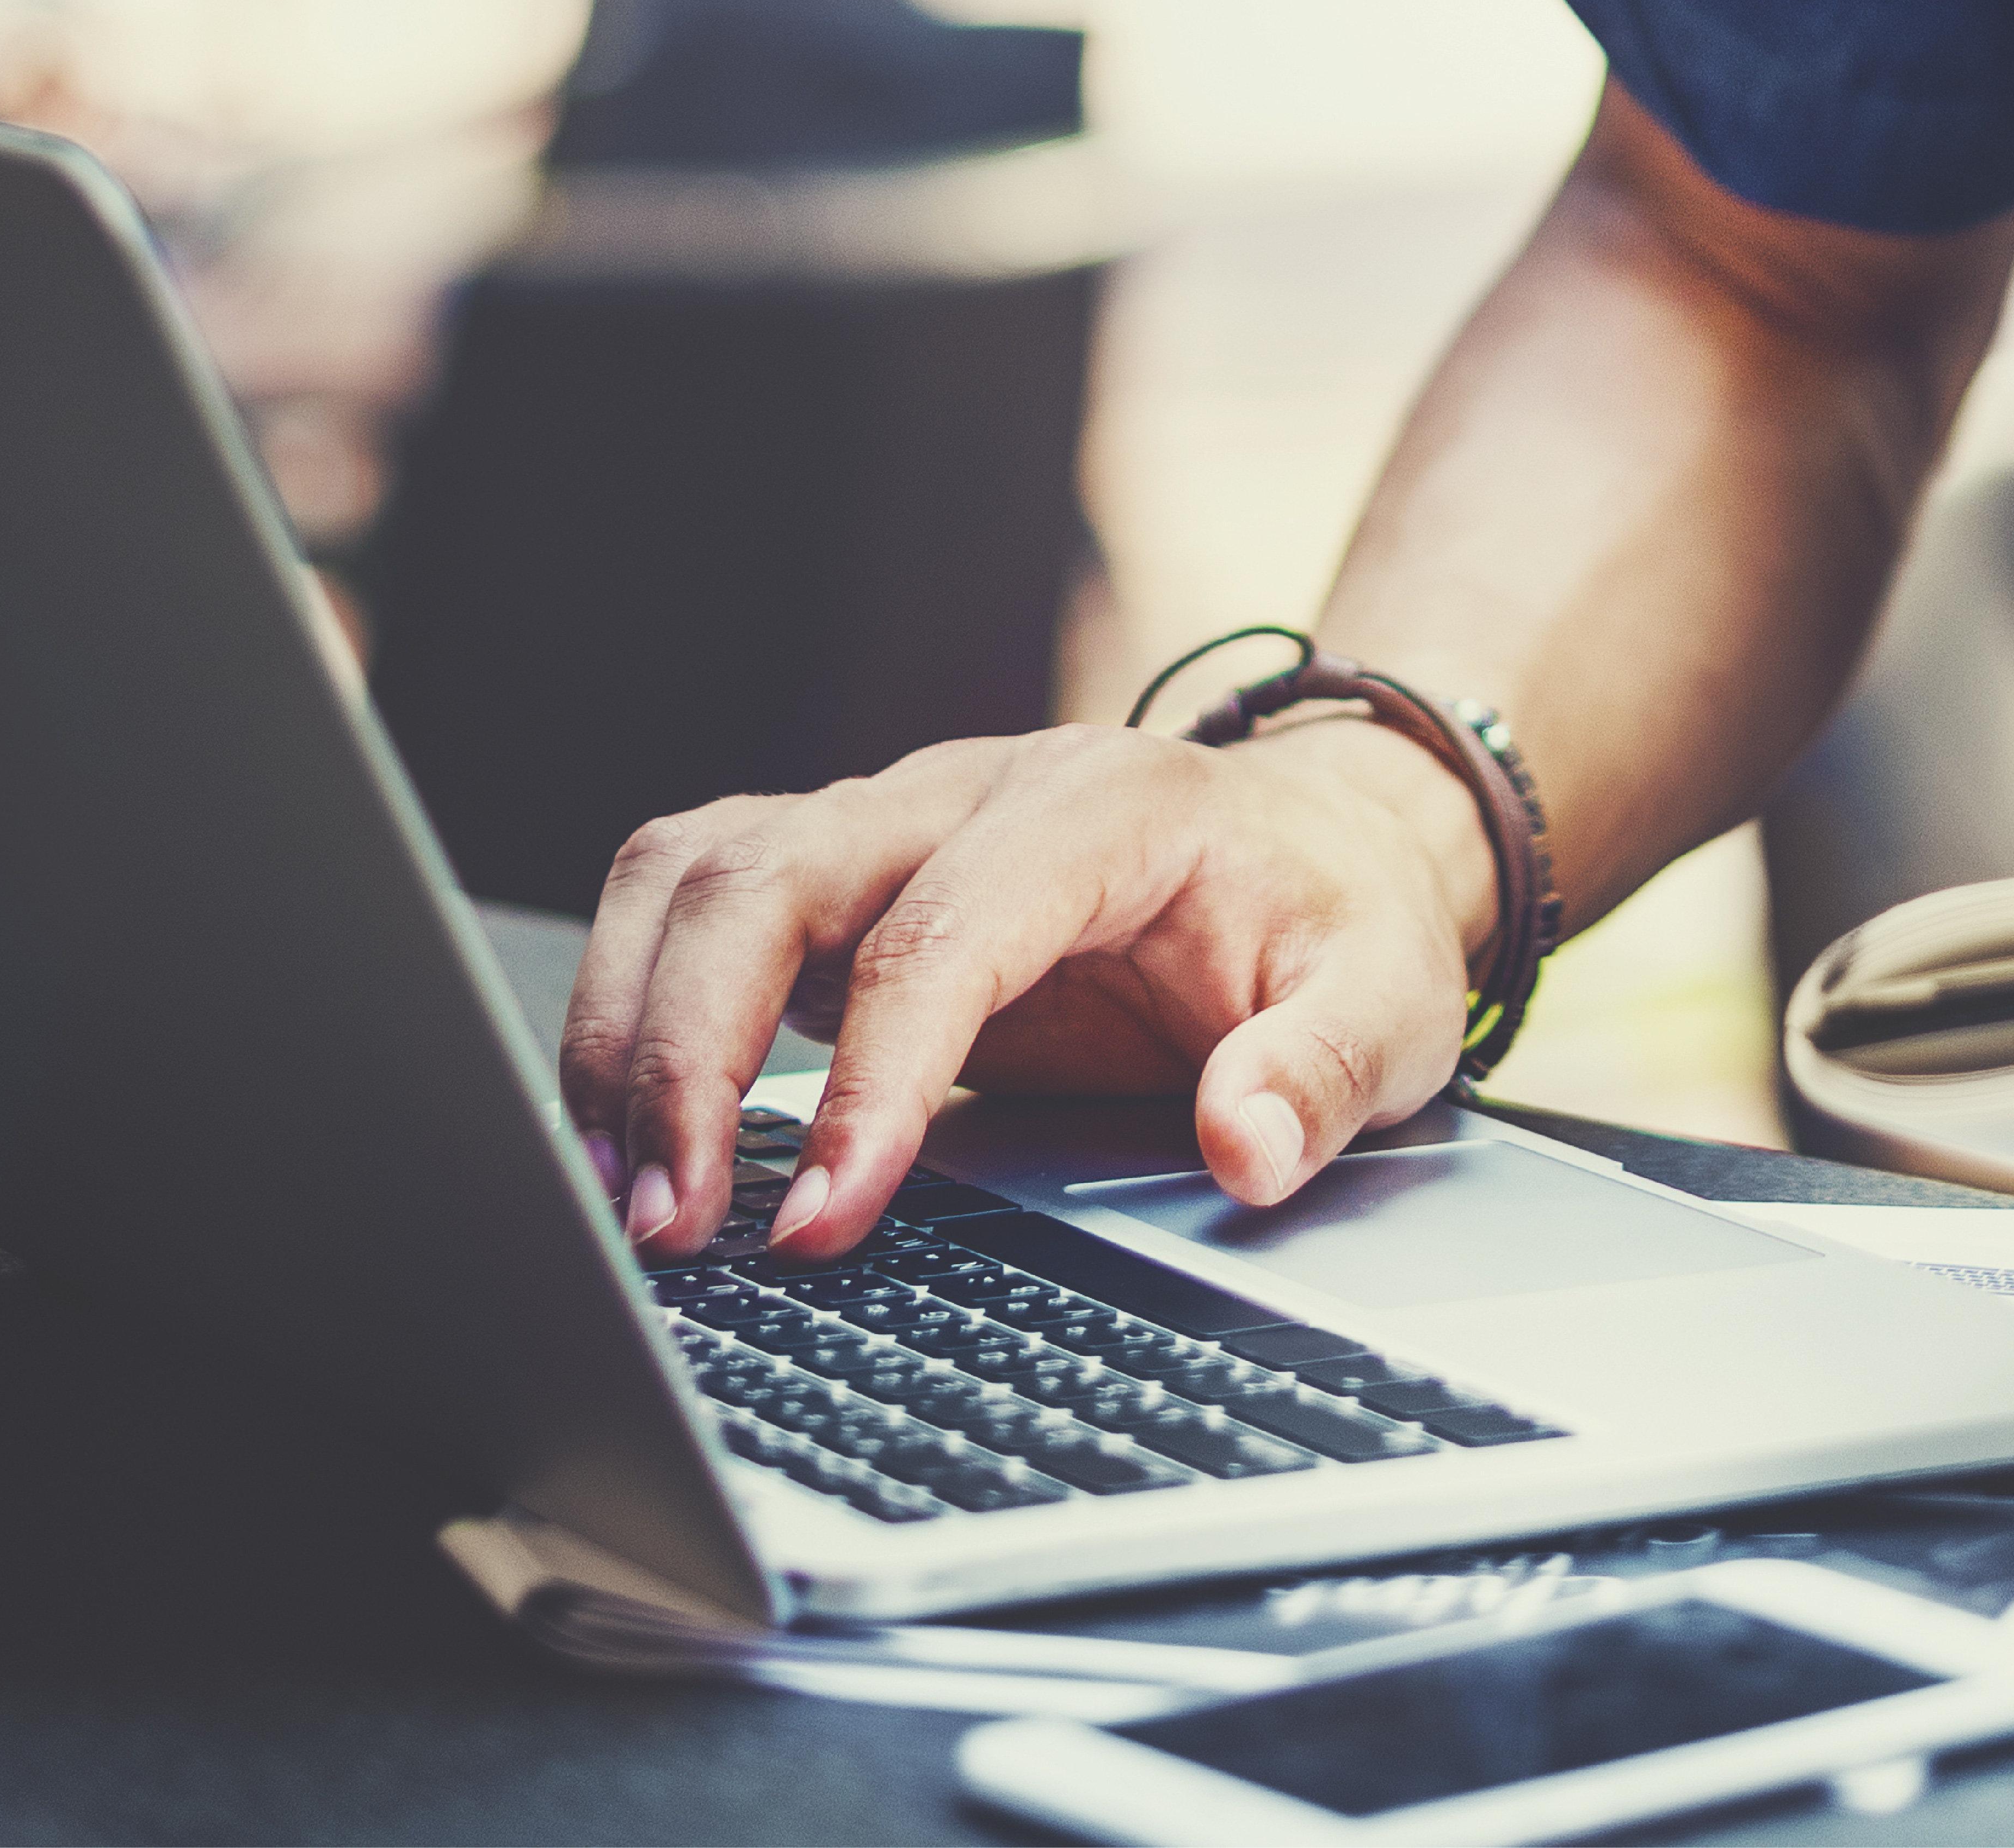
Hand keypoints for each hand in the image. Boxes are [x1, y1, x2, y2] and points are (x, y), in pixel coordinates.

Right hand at [554, 717, 1495, 1262]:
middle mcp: (967, 788)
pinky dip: (635, 1010)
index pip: (944, 931)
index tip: (827, 1212)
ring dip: (632, 1030)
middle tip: (677, 1226)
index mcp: (1104, 807)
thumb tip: (1247, 1151)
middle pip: (769, 876)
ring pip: (695, 874)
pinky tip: (631, 1134)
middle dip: (691, 1050)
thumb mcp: (1387, 998)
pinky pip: (692, 904)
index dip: (872, 1077)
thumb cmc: (1338, 919)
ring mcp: (887, 821)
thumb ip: (1321, 1070)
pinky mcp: (839, 874)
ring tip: (626, 1199)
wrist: (1321, 844)